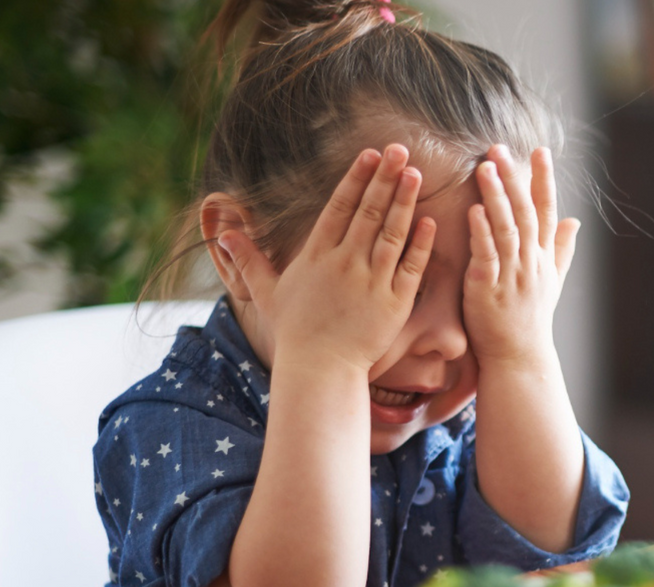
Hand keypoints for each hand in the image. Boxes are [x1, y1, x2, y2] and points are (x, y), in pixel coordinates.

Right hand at [217, 145, 435, 372]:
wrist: (320, 369)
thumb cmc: (295, 332)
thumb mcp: (267, 293)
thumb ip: (250, 260)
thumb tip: (223, 234)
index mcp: (317, 256)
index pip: (340, 207)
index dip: (356, 178)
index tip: (370, 154)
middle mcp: (345, 263)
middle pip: (369, 211)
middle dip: (385, 178)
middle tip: (400, 150)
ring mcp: (372, 281)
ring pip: (392, 232)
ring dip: (404, 201)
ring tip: (416, 173)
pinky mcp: (395, 302)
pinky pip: (411, 266)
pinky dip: (421, 243)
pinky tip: (429, 220)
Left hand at [463, 145, 579, 366]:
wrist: (519, 358)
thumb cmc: (530, 320)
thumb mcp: (552, 282)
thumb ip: (561, 249)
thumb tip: (576, 221)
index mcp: (544, 257)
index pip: (547, 211)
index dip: (543, 180)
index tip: (540, 151)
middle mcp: (531, 262)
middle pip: (525, 212)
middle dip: (514, 178)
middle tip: (499, 149)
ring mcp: (511, 275)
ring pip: (506, 228)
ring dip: (496, 197)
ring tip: (485, 168)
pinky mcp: (488, 289)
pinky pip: (487, 256)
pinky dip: (481, 233)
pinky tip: (473, 210)